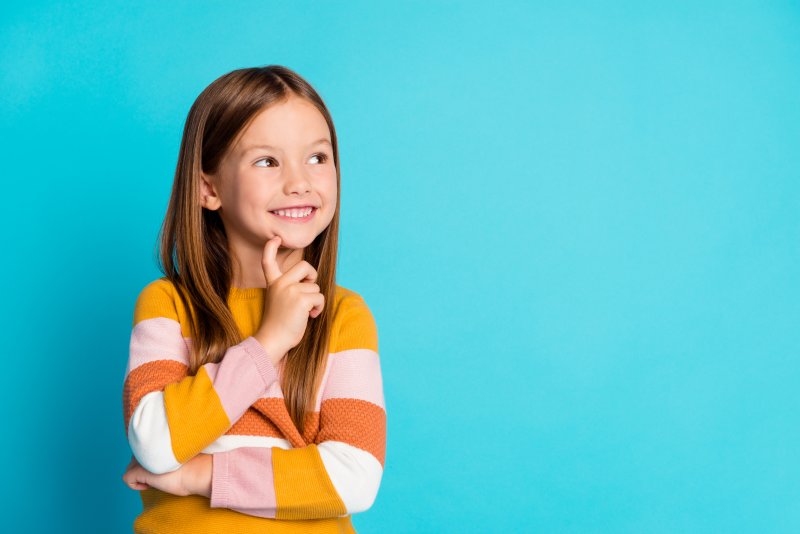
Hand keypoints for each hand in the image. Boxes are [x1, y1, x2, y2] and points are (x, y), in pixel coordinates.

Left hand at [122, 454, 211, 497]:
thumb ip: (164, 453)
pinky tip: (149, 485)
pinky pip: (127, 479)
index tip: (162, 467)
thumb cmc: (193, 466)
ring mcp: (142, 459)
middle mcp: (147, 447)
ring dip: (140, 475)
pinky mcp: (138, 471)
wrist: (196, 471)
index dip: (150, 460)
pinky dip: (136, 485)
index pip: (145, 449)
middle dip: (143, 467)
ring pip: (130, 468)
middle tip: (160, 473)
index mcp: (158, 440)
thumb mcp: (177, 455)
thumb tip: (156, 463)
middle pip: (136, 458)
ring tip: (156, 479)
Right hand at [255, 236, 324, 361]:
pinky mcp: (301, 300)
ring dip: (315, 299)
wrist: (273, 340)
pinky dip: (319, 307)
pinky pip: (320, 297)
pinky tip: (310, 316)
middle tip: (310, 289)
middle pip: (304, 266)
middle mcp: (280, 284)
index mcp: (273, 284)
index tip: (276, 238)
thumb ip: (290, 289)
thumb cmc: (279, 325)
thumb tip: (312, 283)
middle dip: (312, 275)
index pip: (268, 261)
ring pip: (315, 286)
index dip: (271, 248)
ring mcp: (290, 290)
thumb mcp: (279, 301)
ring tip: (306, 312)